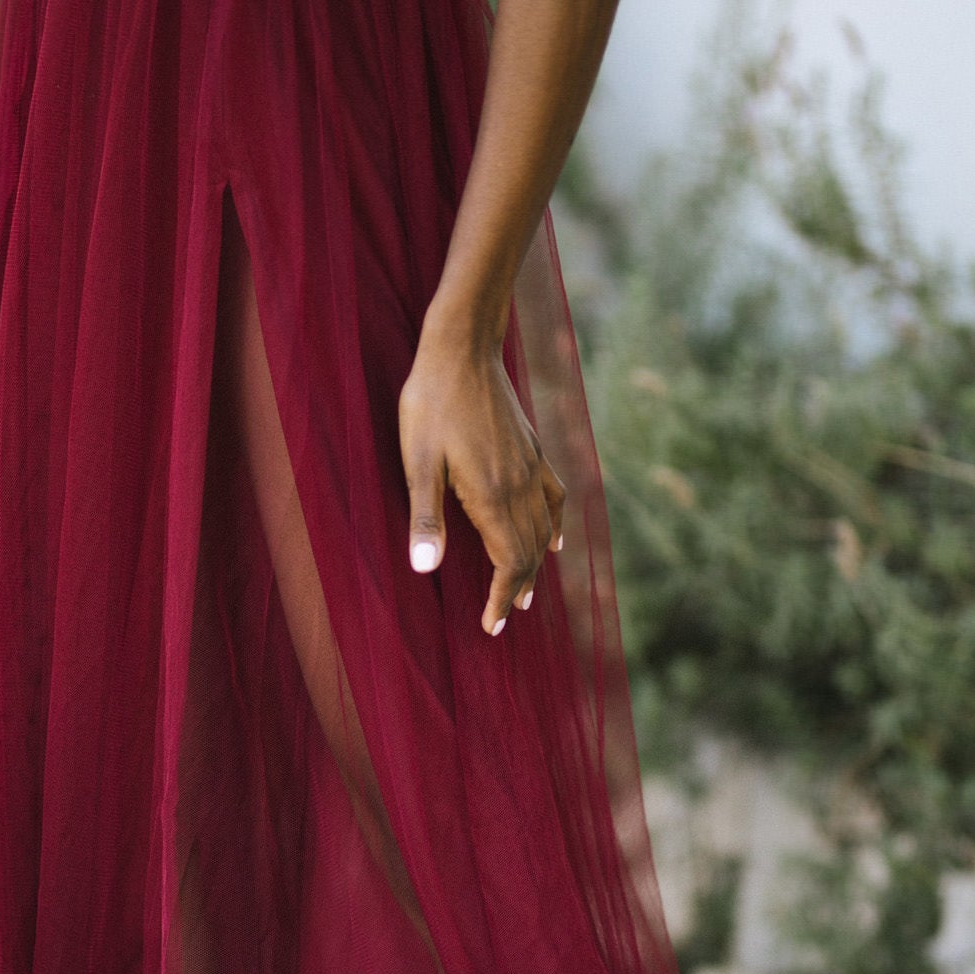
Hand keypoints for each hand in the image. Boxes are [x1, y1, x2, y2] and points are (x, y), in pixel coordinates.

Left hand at [398, 314, 566, 636]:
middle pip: (529, 552)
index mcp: (492, 496)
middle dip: (518, 588)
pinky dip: (557, 526)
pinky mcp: (533, 451)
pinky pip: (555, 499)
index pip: (509, 563)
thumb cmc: (430, 403)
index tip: (492, 625)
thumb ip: (425, 517)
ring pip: (544, 530)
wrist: (462, 348)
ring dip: (536, 565)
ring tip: (526, 593)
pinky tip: (557, 541)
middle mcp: (519, 487)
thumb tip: (426, 569)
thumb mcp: (417, 461)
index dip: (501, 598)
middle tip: (505, 617)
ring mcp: (531, 468)